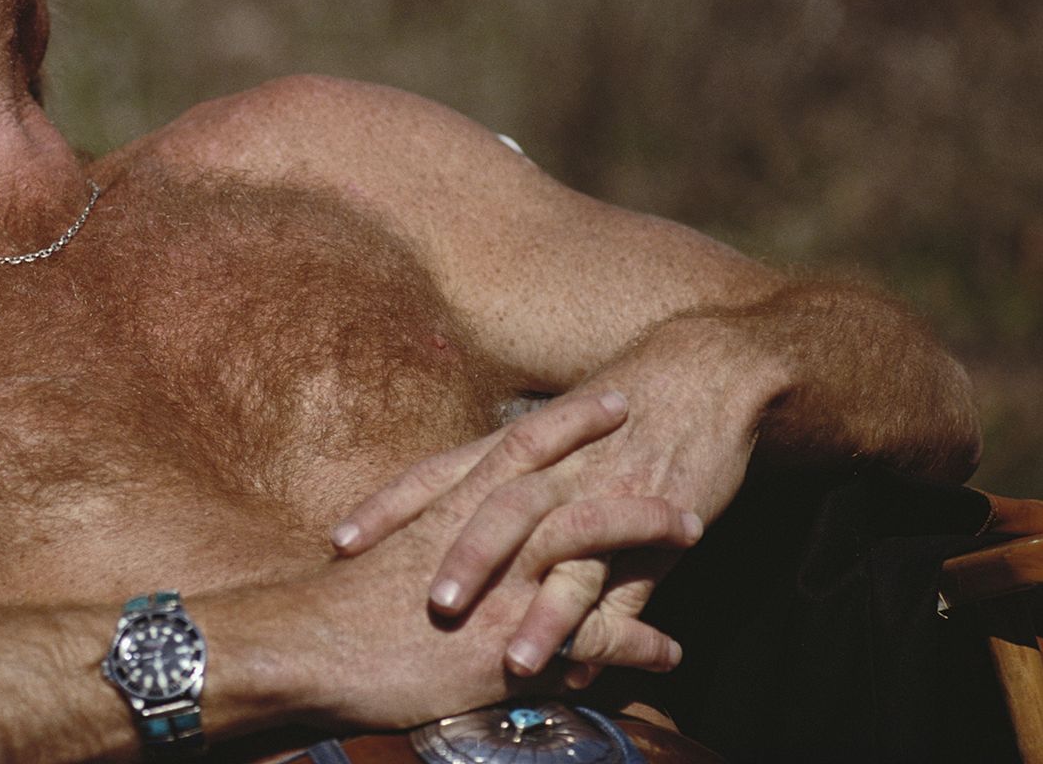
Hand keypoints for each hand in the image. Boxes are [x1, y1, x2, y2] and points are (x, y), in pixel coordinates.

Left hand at [329, 374, 750, 685]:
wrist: (701, 374)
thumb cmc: (613, 406)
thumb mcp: (542, 436)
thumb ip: (491, 477)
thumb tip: (437, 520)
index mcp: (514, 447)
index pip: (438, 473)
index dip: (389, 507)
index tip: (341, 543)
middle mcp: (550, 469)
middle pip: (494, 508)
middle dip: (461, 557)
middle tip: (426, 605)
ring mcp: (601, 494)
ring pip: (559, 548)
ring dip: (536, 604)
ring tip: (512, 658)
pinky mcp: (650, 523)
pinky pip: (624, 582)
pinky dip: (605, 625)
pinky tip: (583, 667)